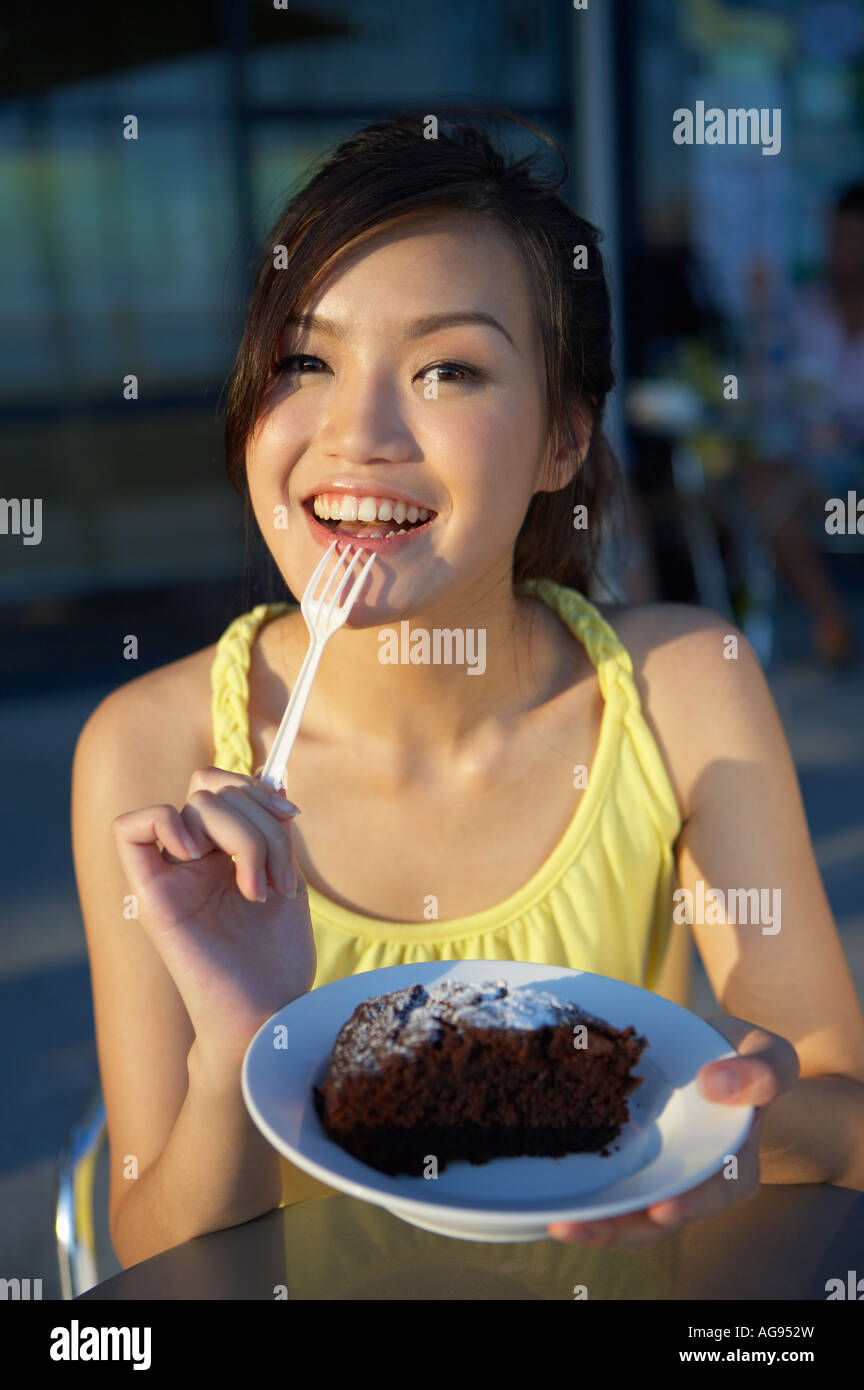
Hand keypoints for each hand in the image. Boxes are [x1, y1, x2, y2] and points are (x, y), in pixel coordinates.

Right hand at [112, 767, 315, 1068]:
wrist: (268, 1010)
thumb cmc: (277, 957)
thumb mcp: (286, 876)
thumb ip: (273, 829)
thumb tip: (276, 778)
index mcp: (221, 852)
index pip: (221, 785)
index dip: (255, 788)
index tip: (290, 818)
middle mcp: (192, 858)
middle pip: (213, 790)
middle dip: (260, 823)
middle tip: (277, 878)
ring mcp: (171, 874)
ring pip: (195, 805)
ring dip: (245, 838)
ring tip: (259, 888)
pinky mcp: (152, 895)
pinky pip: (130, 828)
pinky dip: (168, 824)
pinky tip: (200, 857)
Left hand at [547, 1015, 799, 1247]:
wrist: (708, 1048)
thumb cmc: (744, 1056)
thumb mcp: (767, 1054)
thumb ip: (761, 1071)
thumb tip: (714, 1085)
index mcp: (736, 1162)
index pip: (718, 1190)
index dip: (692, 1204)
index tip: (663, 1210)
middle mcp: (696, 1179)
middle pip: (662, 1218)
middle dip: (622, 1228)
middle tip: (579, 1227)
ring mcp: (661, 1174)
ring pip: (631, 1214)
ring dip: (596, 1224)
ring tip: (559, 1224)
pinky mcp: (632, 1163)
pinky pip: (610, 1188)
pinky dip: (586, 1199)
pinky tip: (554, 1206)